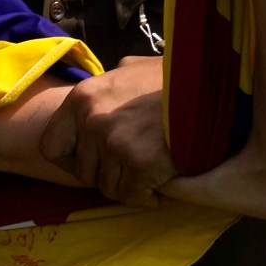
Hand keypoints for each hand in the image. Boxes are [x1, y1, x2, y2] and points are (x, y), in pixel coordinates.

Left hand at [37, 55, 173, 206]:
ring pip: (108, 187)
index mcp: (82, 97)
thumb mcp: (133, 69)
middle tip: (129, 170)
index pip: (51, 146)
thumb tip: (106, 85)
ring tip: (148, 175)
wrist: (215, 85)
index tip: (92, 161)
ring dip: (128, 186)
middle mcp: (91, 119)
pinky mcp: (141, 163)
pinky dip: (147, 196)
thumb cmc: (176, 77)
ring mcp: (114, 142)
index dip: (70, 159)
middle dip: (106, 174)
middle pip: (83, 172)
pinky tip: (161, 186)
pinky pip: (133, 196)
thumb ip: (111, 83)